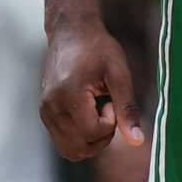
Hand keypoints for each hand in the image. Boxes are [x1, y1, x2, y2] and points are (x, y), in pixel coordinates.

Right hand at [39, 18, 142, 159]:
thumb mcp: (119, 74)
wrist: (71, 32)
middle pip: (79, 148)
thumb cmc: (98, 49)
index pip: (92, 132)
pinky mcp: (44, 113)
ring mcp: (44, 111)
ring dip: (90, 140)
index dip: (110, 124)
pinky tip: (88, 113)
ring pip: (69, 149)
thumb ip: (127, 109)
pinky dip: (79, 136)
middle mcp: (51, 107)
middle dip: (101, 138)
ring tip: (98, 113)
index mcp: (69, 95)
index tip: (111, 102)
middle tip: (109, 110)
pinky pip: (62, 140)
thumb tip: (137, 142)